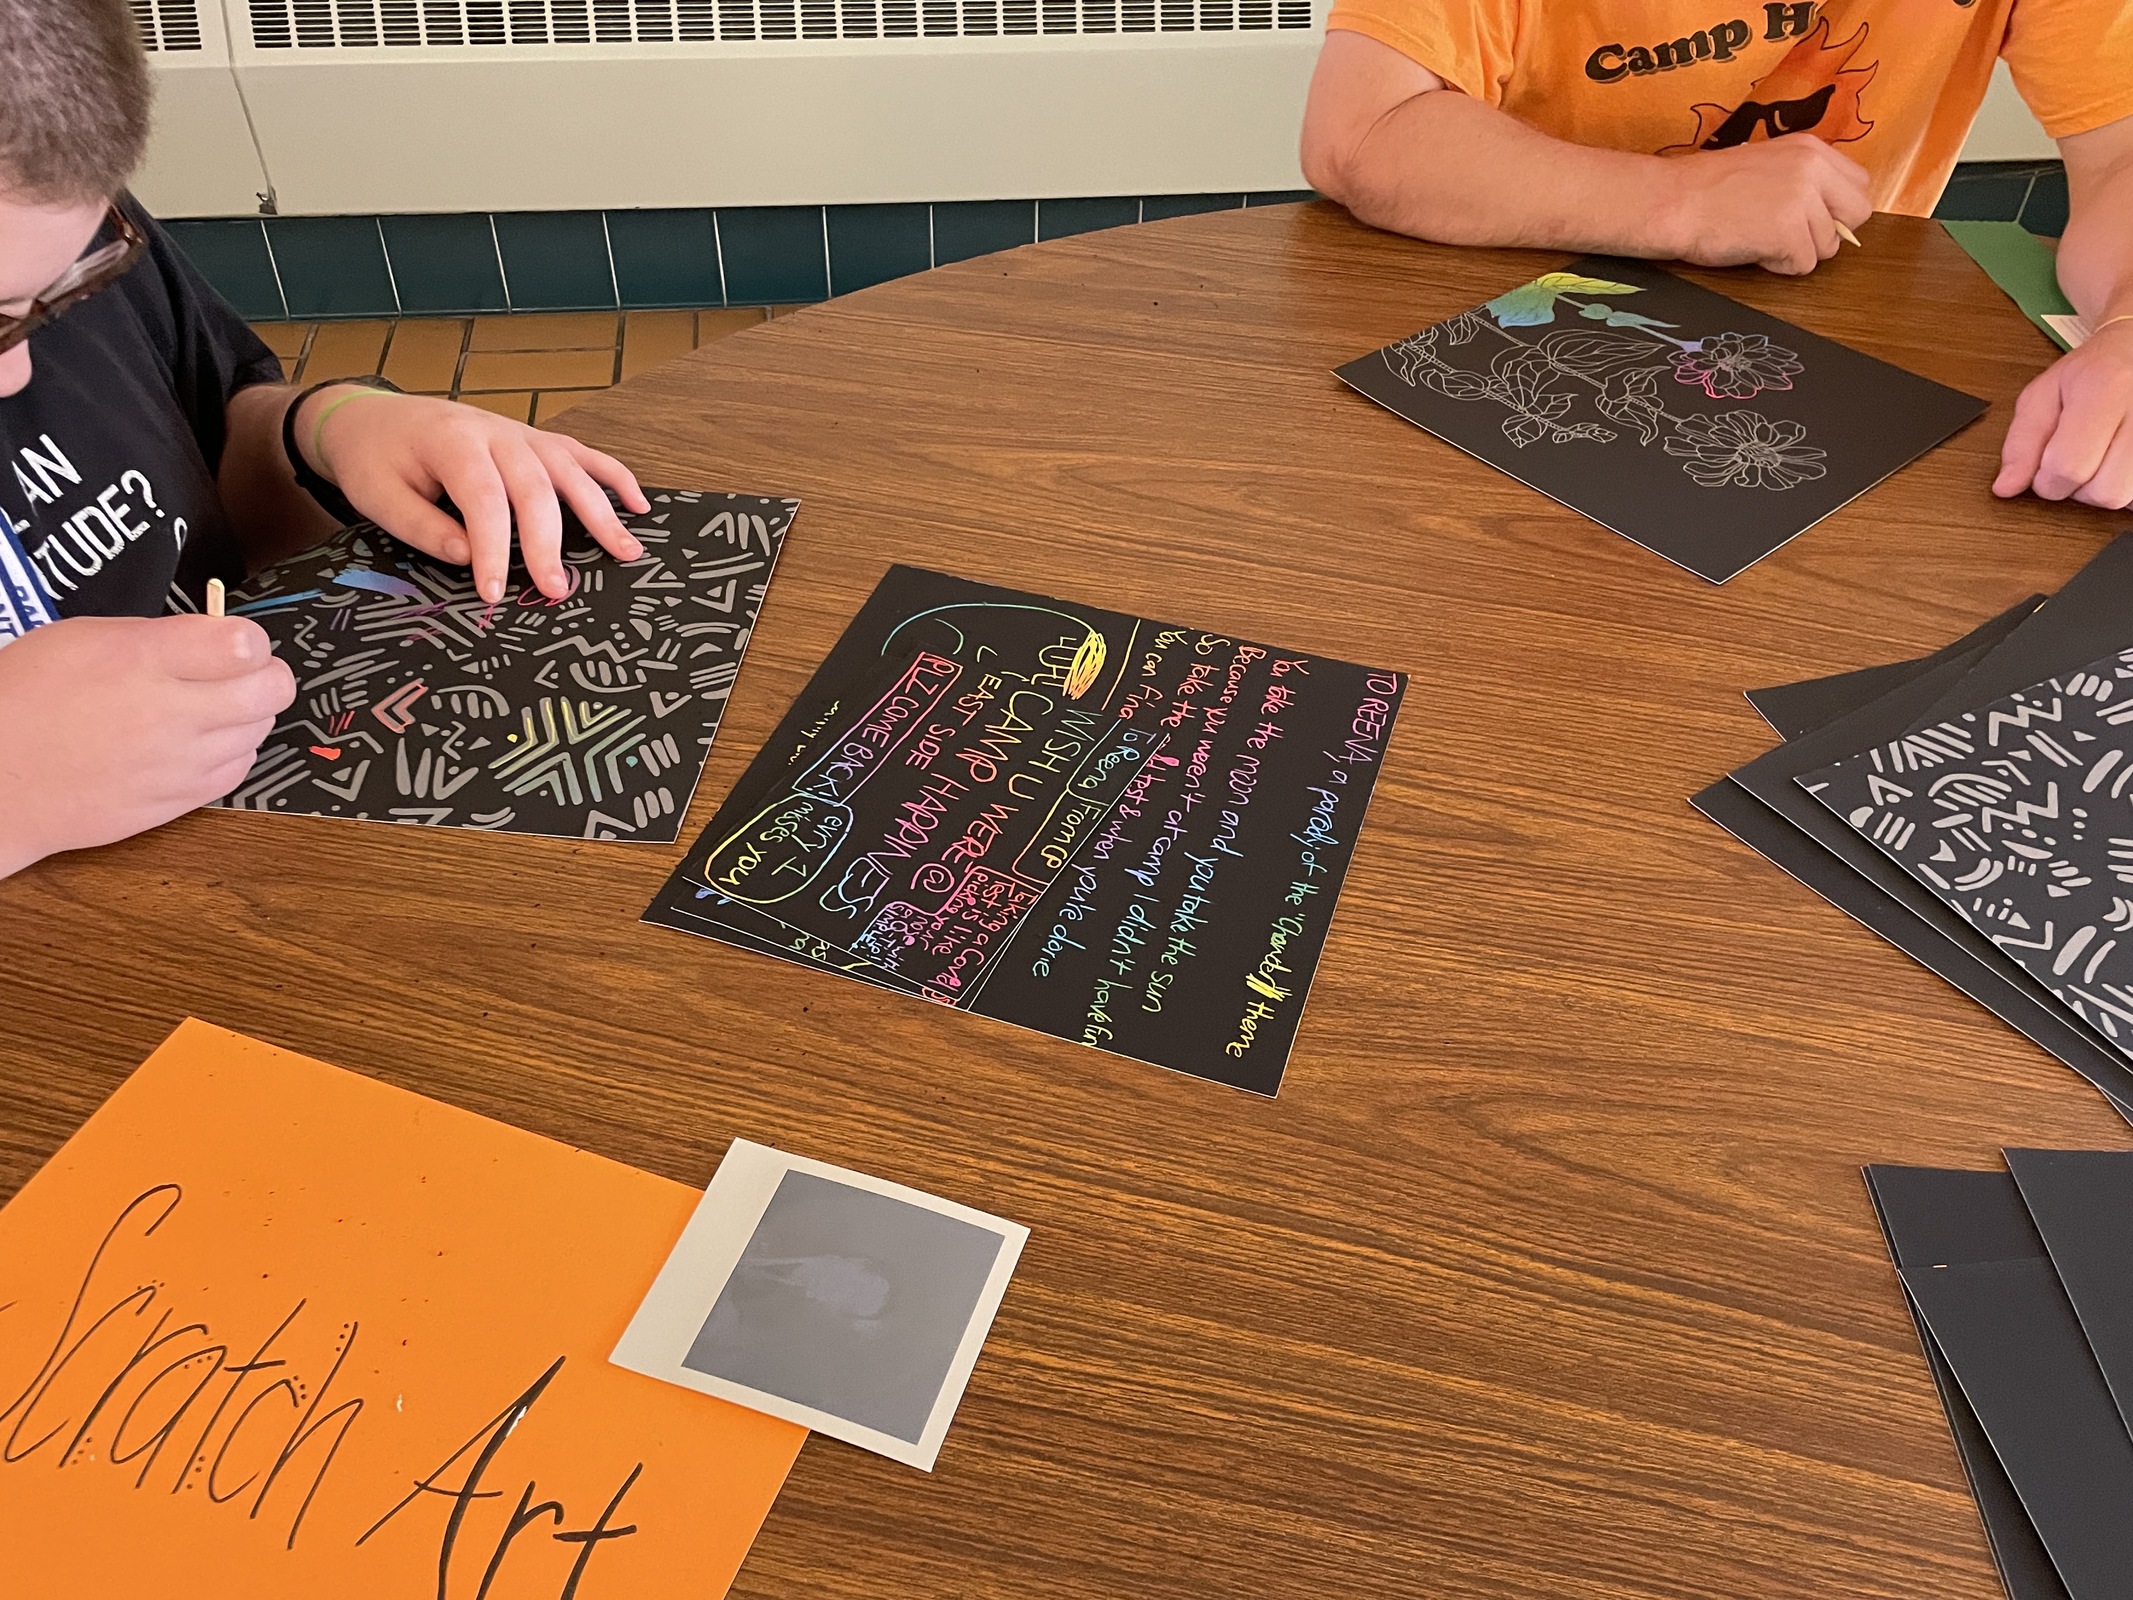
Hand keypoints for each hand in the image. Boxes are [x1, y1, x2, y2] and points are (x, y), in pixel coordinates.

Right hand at [0, 615, 295, 877]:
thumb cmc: (25, 700)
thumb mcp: (82, 639)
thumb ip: (157, 637)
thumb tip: (214, 638)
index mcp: (142, 661)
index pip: (244, 644)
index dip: (248, 638)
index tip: (232, 640)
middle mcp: (169, 713)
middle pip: (270, 690)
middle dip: (267, 674)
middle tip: (242, 672)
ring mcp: (178, 763)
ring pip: (260, 730)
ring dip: (249, 713)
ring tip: (211, 706)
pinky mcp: (179, 801)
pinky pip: (239, 770)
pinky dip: (233, 750)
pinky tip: (204, 740)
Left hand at [305, 391, 651, 603]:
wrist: (371, 416)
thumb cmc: (374, 459)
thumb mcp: (378, 496)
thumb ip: (421, 526)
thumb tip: (466, 555)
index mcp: (451, 442)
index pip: (484, 499)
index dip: (493, 548)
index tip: (495, 592)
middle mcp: (495, 432)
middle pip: (534, 487)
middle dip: (549, 542)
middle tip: (557, 590)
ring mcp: (521, 433)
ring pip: (569, 470)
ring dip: (601, 512)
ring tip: (626, 552)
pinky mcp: (534, 440)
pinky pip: (582, 454)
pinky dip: (615, 477)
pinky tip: (639, 506)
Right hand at [1658, 134, 1872, 274]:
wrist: (1671, 202)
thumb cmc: (1705, 189)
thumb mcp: (1767, 164)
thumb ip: (1803, 178)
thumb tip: (1830, 211)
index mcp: (1810, 148)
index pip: (1859, 184)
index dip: (1837, 208)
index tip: (1809, 217)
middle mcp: (1813, 169)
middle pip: (1857, 214)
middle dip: (1829, 231)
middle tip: (1791, 234)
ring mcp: (1802, 200)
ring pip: (1828, 246)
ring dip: (1797, 251)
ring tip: (1760, 237)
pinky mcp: (1788, 232)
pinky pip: (1803, 265)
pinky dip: (1779, 266)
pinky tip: (1753, 249)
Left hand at [1993, 320, 2132, 509]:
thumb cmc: (2089, 372)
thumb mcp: (2042, 395)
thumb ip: (2021, 443)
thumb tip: (2006, 487)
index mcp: (2105, 387)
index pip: (2068, 467)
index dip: (2046, 480)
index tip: (2044, 466)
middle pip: (2104, 490)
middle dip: (2077, 487)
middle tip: (2075, 458)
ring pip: (2124, 496)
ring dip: (2102, 488)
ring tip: (2099, 456)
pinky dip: (2123, 485)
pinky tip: (2116, 460)